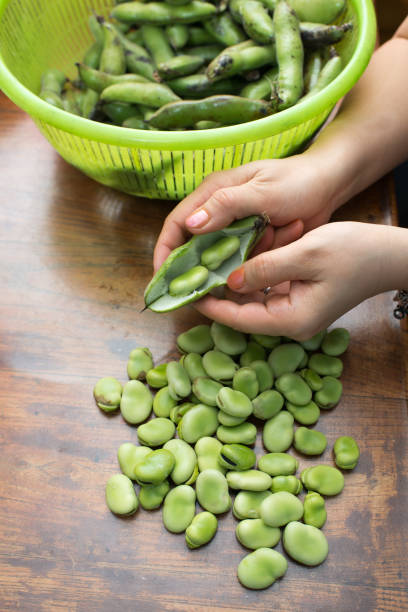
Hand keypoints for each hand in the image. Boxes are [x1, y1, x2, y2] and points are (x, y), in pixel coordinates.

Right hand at [153, 154, 336, 271]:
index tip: (161, 278)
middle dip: (190, 271)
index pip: (177, 223)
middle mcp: (219, 212)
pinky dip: (247, 269)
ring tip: (230, 288)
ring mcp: (235, 228)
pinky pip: (240, 261)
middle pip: (192, 246)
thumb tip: (190, 225)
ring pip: (217, 258)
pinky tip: (256, 276)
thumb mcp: (262, 191)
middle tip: (189, 296)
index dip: (165, 251)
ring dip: (226, 271)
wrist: (329, 184)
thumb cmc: (297, 181)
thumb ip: (226, 205)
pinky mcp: (251, 241)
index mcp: (214, 193)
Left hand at [193, 222, 398, 339]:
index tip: (182, 291)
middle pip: (241, 309)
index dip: (208, 304)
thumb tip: (230, 279)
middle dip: (217, 288)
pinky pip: (268, 289)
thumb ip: (264, 268)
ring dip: (235, 277)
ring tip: (209, 257)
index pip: (237, 318)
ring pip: (252, 297)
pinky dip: (254, 272)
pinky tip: (242, 252)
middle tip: (191, 268)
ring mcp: (295, 313)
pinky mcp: (300, 300)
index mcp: (290, 320)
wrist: (390, 256)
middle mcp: (290, 322)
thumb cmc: (355, 252)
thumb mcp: (305, 254)